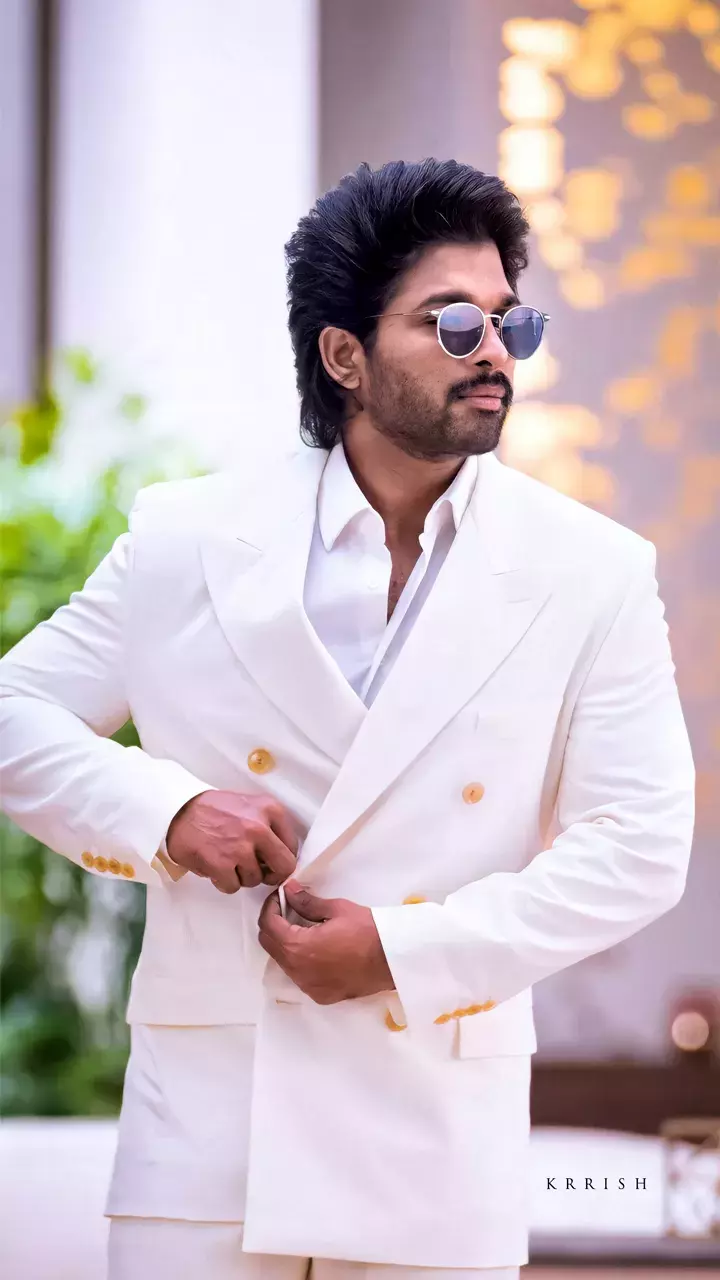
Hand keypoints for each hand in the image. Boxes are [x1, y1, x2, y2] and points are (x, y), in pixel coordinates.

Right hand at [165, 790, 298, 893]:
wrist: (178, 809)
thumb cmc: (214, 809)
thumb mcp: (250, 805)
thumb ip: (269, 825)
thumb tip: (281, 854)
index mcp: (270, 810)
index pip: (292, 846)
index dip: (281, 858)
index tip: (269, 861)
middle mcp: (259, 828)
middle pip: (284, 867)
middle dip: (271, 874)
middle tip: (258, 872)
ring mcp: (240, 847)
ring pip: (255, 879)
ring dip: (241, 877)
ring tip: (227, 862)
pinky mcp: (221, 863)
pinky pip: (233, 887)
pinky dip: (224, 882)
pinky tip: (216, 868)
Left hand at [257, 880, 394, 1003]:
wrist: (393, 959)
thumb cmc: (367, 930)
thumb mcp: (336, 909)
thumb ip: (306, 901)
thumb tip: (288, 890)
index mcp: (298, 948)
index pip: (268, 925)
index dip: (270, 907)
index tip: (280, 896)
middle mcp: (298, 971)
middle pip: (269, 945)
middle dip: (273, 924)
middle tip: (287, 909)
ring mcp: (308, 986)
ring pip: (283, 962)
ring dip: (286, 943)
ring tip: (303, 928)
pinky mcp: (320, 995)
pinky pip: (299, 976)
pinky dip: (300, 961)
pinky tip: (317, 949)